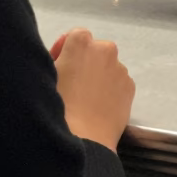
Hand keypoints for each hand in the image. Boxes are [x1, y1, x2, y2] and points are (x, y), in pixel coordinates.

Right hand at [50, 28, 135, 152]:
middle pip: (93, 50)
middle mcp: (105, 49)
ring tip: (85, 101)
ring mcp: (120, 68)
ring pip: (107, 67)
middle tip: (71, 85)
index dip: (65, 51)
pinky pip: (118, 83)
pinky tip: (98, 107)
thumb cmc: (56, 107)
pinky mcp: (130, 86)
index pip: (75, 36)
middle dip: (84, 62)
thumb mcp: (45, 76)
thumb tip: (62, 59)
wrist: (82, 140)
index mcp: (82, 42)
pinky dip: (110, 90)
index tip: (58, 68)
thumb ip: (54, 59)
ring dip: (98, 76)